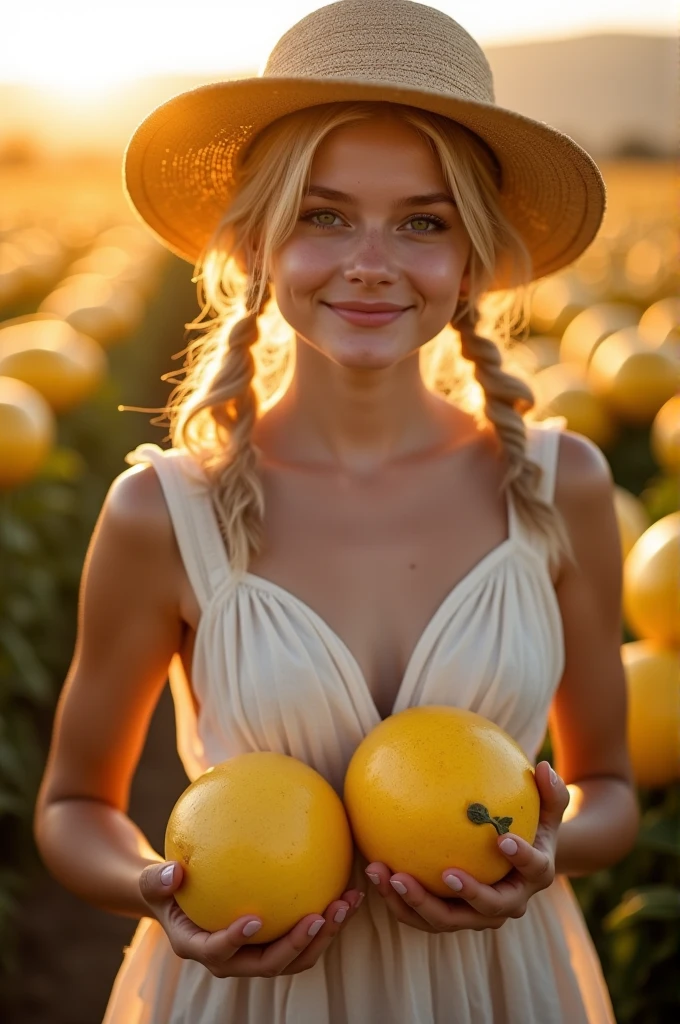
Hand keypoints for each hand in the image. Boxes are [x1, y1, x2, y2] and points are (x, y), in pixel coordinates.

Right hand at [139, 861, 363, 976]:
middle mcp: (232, 960)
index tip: (255, 918)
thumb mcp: (153, 882)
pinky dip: (328, 918)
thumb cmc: (166, 888)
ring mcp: (257, 954)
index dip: (236, 941)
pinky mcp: (276, 941)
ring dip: (324, 935)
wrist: (180, 900)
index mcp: (201, 947)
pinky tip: (347, 888)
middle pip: (270, 964)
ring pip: (296, 957)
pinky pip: (304, 934)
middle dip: (298, 944)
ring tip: (346, 903)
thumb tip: (173, 872)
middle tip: (321, 915)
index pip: (220, 954)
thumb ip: (158, 879)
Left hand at [364, 760, 569, 933]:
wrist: (518, 864)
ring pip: (445, 920)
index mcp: (534, 876)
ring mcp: (476, 916)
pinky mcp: (450, 917)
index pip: (532, 869)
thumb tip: (544, 766)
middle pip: (486, 909)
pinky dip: (398, 901)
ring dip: (415, 902)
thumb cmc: (532, 828)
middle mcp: (507, 904)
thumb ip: (550, 791)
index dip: (520, 858)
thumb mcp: (548, 810)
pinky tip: (375, 873)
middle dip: (465, 894)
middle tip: (444, 873)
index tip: (502, 840)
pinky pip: (420, 915)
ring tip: (388, 874)